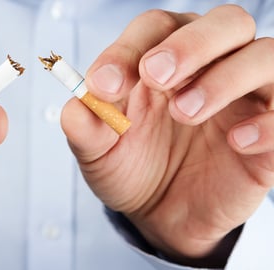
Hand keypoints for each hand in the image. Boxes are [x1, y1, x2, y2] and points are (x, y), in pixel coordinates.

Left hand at [62, 4, 272, 265]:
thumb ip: (86, 126)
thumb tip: (78, 106)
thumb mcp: (99, 152)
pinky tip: (235, 141)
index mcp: (162, 60)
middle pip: (224, 22)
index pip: (155, 28)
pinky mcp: (270, 132)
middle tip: (157, 77)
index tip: (103, 84)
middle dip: (190, 45)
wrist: (160, 212)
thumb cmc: (130, 167)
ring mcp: (245, 97)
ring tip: (185, 112)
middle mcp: (209, 67)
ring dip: (225, 77)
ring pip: (264, 55)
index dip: (128, 48)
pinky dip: (268, 121)